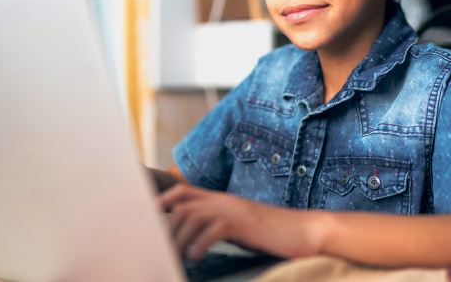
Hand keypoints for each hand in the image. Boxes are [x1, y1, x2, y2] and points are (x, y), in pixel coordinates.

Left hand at [159, 183, 323, 260]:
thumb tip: (192, 242)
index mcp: (221, 200)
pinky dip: (201, 243)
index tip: (145, 220)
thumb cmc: (271, 233)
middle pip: (181, 207)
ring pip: (192, 216)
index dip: (161, 202)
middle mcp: (223, 200)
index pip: (182, 192)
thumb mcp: (239, 227)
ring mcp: (233, 209)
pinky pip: (214, 228)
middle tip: (157, 251)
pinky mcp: (244, 222)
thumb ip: (217, 228)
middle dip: (165, 230)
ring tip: (173, 258)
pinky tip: (197, 256)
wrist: (305, 231)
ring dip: (178, 239)